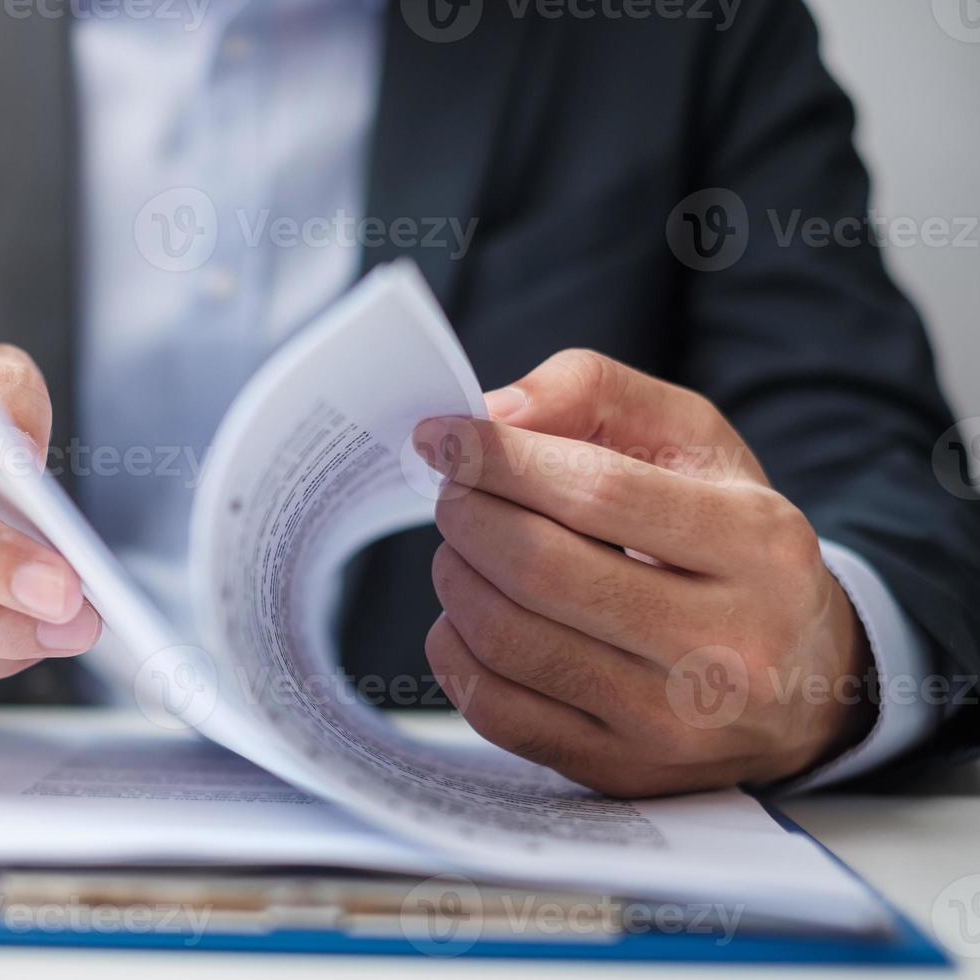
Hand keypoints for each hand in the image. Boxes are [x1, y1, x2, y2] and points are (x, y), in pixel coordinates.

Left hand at [415, 349, 874, 796]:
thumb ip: (596, 393)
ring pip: (509, 641)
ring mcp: (672, 722)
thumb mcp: (694, 441)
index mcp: (757, 546)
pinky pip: (496, 710)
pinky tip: (468, 617)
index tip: (445, 438)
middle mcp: (725, 647)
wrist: (807, 682)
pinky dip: (455, 651)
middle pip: (542, 570)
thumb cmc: (733, 543)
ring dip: (455, 578)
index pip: (599, 491)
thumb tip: (495, 414)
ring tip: (464, 549)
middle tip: (454, 494)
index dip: (501, 459)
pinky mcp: (622, 770)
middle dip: (469, 516)